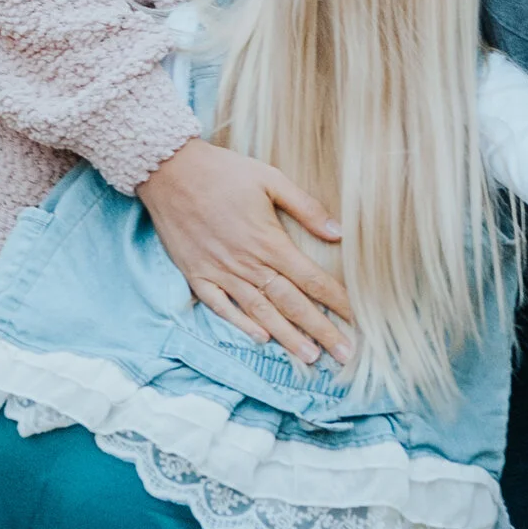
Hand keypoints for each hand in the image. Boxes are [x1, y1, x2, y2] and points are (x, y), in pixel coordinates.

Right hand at [137, 139, 354, 369]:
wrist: (169, 171)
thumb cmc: (222, 171)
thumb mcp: (270, 177)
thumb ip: (305, 206)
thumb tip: (338, 232)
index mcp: (268, 240)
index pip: (312, 279)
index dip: (337, 301)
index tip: (358, 320)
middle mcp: (247, 263)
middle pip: (291, 303)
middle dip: (321, 330)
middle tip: (344, 354)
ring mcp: (220, 272)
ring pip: (260, 311)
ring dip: (286, 336)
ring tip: (310, 357)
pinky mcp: (196, 275)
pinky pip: (221, 306)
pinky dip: (240, 324)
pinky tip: (259, 338)